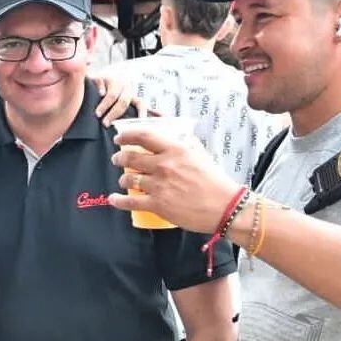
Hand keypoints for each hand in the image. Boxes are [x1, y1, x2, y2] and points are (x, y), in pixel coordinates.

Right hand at [93, 74, 143, 124]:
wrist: (90, 84)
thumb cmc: (102, 98)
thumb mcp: (116, 104)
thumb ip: (123, 113)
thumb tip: (136, 127)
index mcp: (129, 95)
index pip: (140, 103)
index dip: (142, 112)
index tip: (140, 121)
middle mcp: (123, 87)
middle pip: (124, 102)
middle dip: (114, 114)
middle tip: (105, 124)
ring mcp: (113, 80)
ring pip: (112, 95)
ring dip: (105, 106)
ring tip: (97, 114)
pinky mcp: (101, 77)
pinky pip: (102, 83)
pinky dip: (100, 89)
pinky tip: (98, 94)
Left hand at [109, 128, 238, 231]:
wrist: (226, 207)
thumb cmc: (215, 181)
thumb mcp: (200, 154)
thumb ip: (185, 142)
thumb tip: (174, 132)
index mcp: (175, 150)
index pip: (142, 137)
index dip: (126, 136)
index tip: (119, 138)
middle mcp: (164, 165)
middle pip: (130, 158)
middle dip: (119, 158)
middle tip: (117, 160)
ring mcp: (159, 185)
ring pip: (128, 179)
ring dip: (122, 179)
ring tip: (124, 180)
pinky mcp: (157, 204)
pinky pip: (130, 201)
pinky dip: (118, 200)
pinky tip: (114, 199)